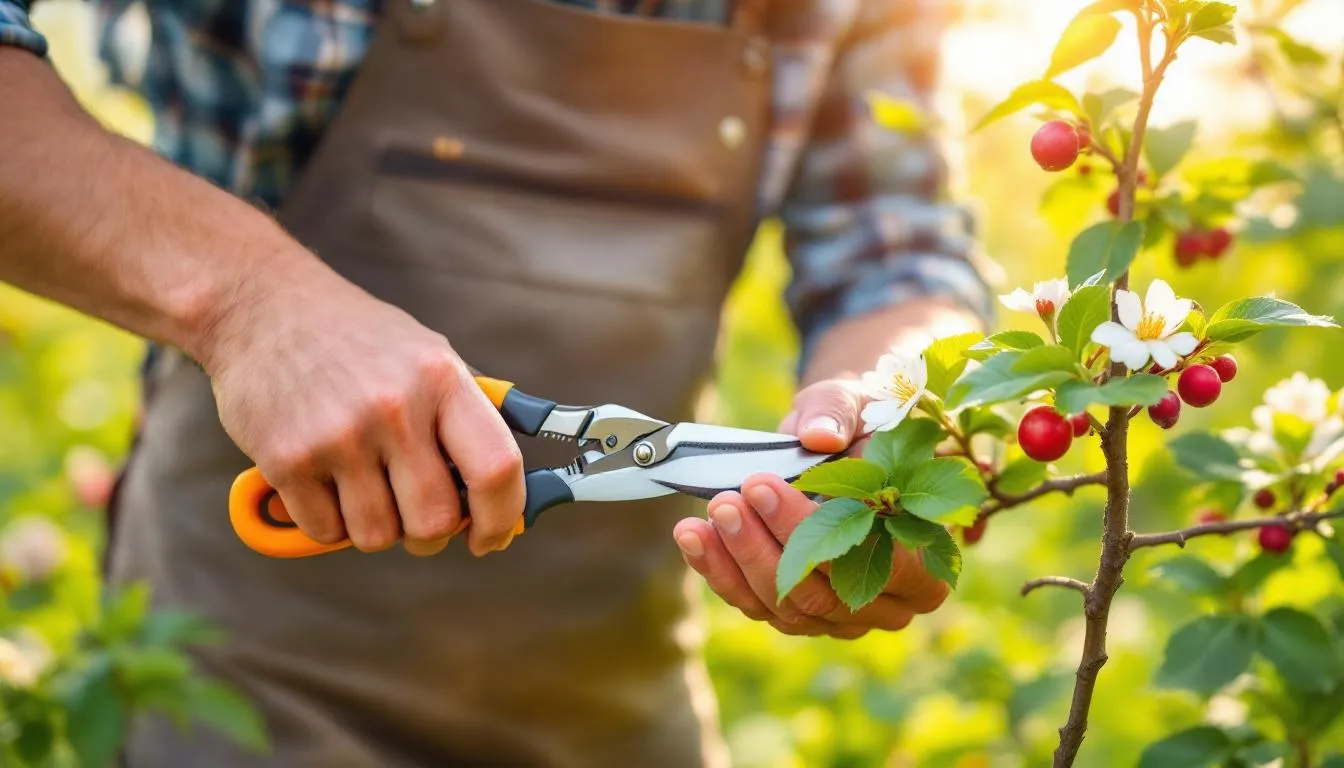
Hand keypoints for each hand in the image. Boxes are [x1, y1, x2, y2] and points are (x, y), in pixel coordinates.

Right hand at [198, 261, 524, 557]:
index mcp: (442, 379)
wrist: (261, 306)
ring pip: (378, 536)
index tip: (490, 535)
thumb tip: (509, 490)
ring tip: (363, 484)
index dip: (501, 516)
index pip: (496, 468)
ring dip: (375, 526)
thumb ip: (469, 417)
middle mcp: (395, 408)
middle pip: (434, 520)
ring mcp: (339, 436)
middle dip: (429, 534)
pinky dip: (327, 521)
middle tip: (416, 517)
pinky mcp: (287, 460)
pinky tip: (323, 480)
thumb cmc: (357, 339)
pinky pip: (325, 532)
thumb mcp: (429, 356)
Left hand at [671, 379, 949, 637]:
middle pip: (824, 596)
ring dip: (737, 559)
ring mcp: (840, 615)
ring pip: (784, 607)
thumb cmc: (862, 424)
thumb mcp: (858, 403)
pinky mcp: (796, 614)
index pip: (876, 563)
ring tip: (710, 510)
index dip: (814, 529)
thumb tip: (819, 434)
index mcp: (927, 559)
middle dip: (766, 546)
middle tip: (728, 499)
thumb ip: (842, 414)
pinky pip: (753, 603)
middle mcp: (890, 603)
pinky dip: (718, 570)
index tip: (763, 484)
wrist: (840, 441)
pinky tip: (692, 536)